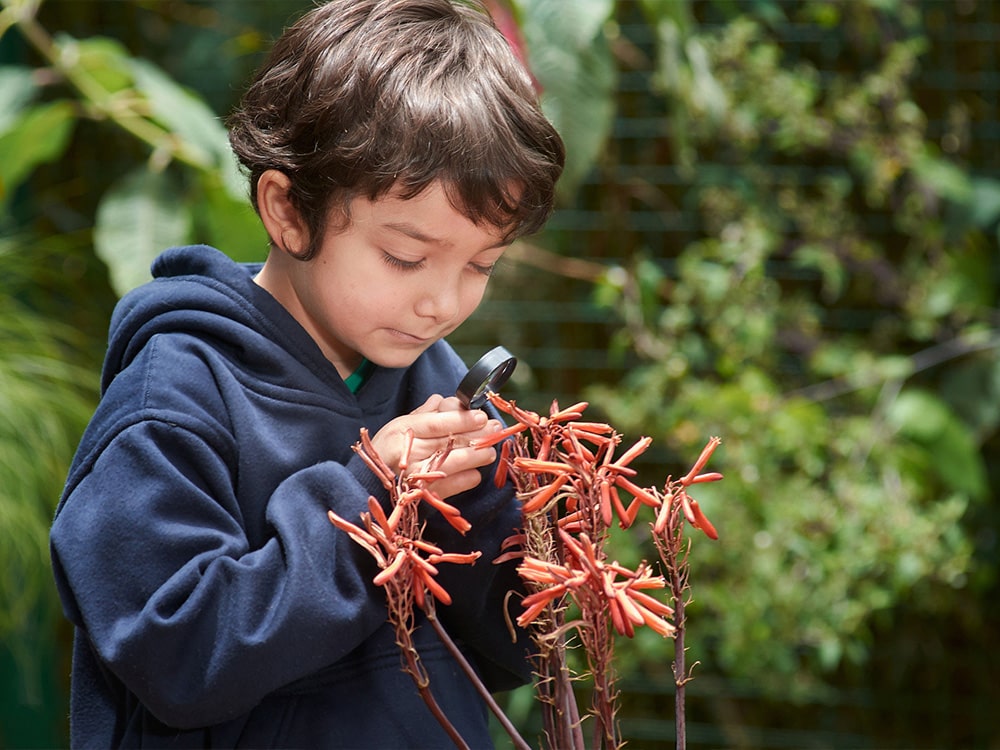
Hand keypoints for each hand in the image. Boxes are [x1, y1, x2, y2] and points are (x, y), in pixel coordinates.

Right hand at [369, 395, 501, 498]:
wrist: (366, 483)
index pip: (438, 423)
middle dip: (479, 434)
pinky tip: (473, 471)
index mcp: (403, 430)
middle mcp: (410, 452)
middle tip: (495, 429)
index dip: (462, 419)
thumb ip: (425, 412)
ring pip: (458, 462)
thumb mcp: (401, 424)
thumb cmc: (387, 449)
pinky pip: (457, 484)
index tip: (481, 415)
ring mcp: (419, 475)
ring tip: (489, 451)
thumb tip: (446, 400)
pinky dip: (470, 477)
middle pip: (451, 441)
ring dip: (478, 456)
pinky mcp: (427, 494)